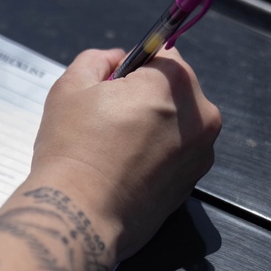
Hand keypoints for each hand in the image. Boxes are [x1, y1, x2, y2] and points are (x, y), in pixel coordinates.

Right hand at [30, 47, 220, 259]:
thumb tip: (115, 60)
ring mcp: (201, 155)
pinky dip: (155, 156)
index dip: (133, 66)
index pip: (162, 54)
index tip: (112, 85)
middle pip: (174, 90)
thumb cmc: (72, 152)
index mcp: (174, 84)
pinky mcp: (192, 185)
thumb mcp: (70, 87)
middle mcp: (200, 117)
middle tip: (106, 120)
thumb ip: (97, 60)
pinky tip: (123, 169)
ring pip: (176, 124)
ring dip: (152, 127)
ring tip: (112, 148)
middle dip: (145, 97)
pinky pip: (175, 155)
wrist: (78, 217)